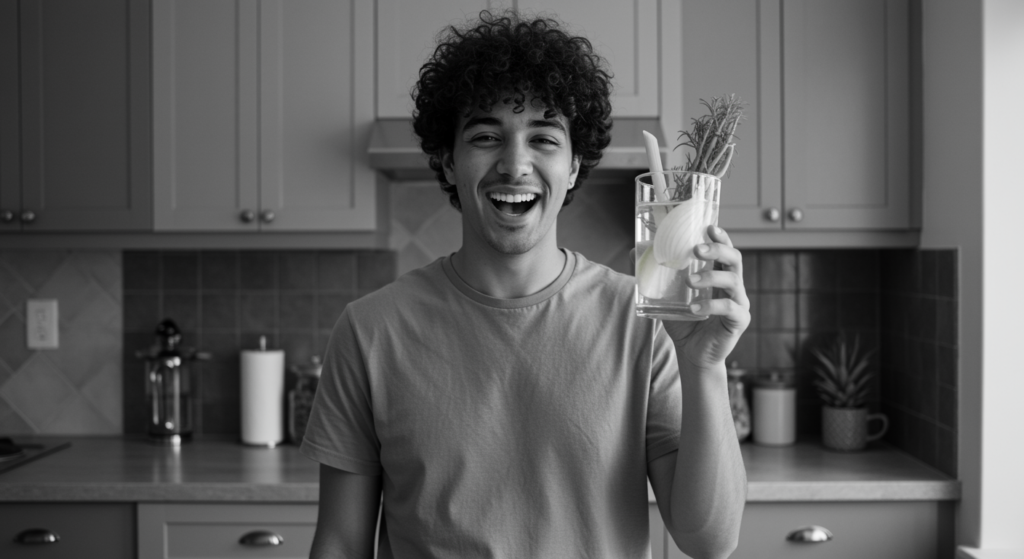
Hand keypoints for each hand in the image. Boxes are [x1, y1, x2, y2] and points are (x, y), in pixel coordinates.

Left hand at [638, 225, 750, 370]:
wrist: (692, 352)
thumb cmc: (684, 321)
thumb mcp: (666, 295)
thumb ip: (654, 275)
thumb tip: (634, 251)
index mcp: (719, 275)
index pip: (725, 249)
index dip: (720, 237)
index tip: (709, 227)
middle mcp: (733, 285)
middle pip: (734, 259)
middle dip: (717, 250)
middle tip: (696, 250)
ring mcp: (739, 302)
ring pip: (733, 281)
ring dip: (710, 277)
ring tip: (689, 281)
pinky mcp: (739, 320)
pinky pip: (729, 308)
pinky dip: (710, 306)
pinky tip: (694, 308)